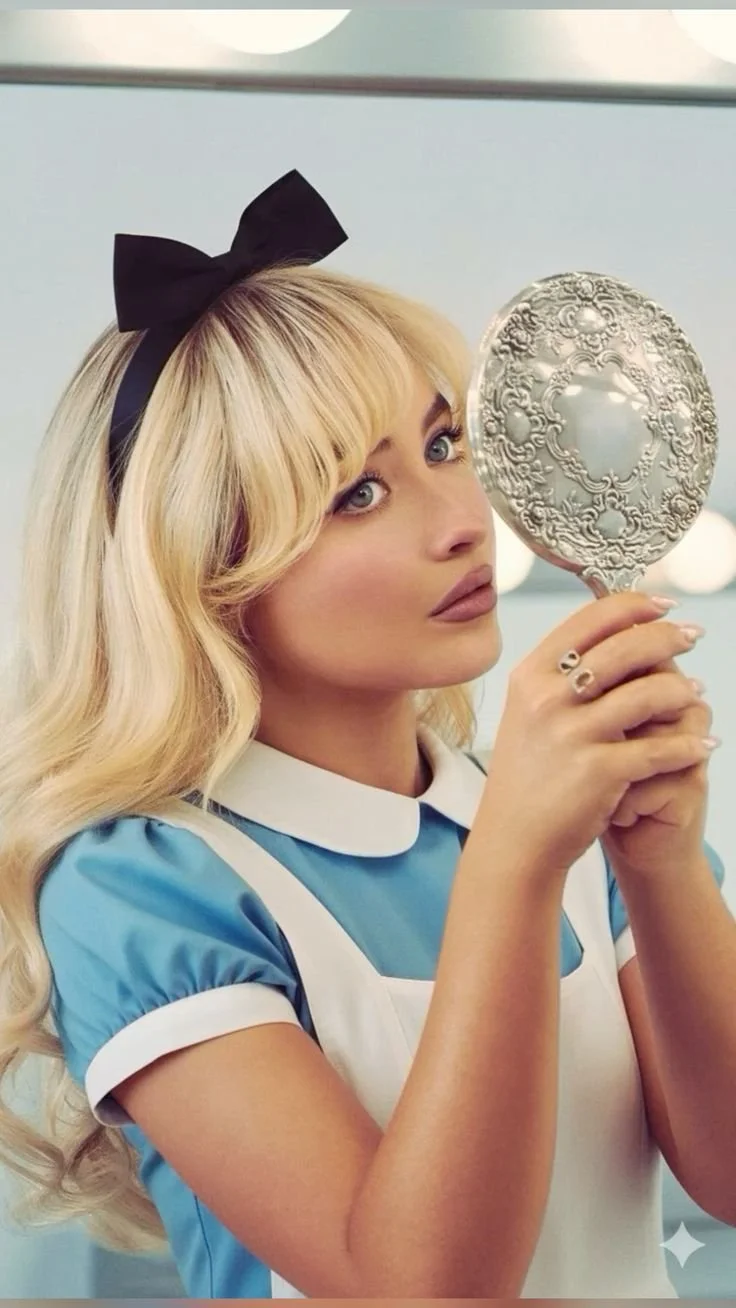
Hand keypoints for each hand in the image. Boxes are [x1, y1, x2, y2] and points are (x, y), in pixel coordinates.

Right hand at [481, 595, 713, 886]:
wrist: (514, 838)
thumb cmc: (530, 772)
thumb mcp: (528, 710)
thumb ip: (562, 672)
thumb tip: (616, 629)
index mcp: (530, 675)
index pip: (590, 620)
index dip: (636, 605)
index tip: (665, 606)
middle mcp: (546, 699)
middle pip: (623, 648)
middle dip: (668, 637)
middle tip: (693, 635)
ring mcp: (570, 735)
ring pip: (647, 694)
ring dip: (682, 691)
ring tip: (697, 694)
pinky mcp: (596, 772)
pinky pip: (659, 749)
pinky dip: (688, 745)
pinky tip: (703, 744)